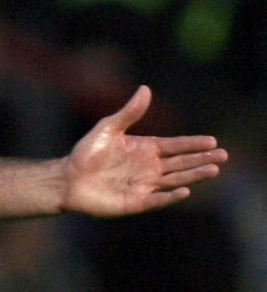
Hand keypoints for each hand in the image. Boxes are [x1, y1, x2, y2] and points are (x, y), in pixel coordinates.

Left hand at [62, 86, 227, 216]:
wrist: (67, 178)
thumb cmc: (86, 153)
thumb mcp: (108, 128)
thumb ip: (129, 112)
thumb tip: (145, 89)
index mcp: (145, 149)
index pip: (175, 146)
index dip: (193, 144)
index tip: (213, 141)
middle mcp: (149, 168)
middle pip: (181, 163)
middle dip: (201, 159)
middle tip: (223, 156)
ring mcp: (144, 185)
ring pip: (175, 180)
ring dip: (194, 176)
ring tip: (213, 170)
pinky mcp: (135, 202)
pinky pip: (157, 199)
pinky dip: (171, 195)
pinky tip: (185, 190)